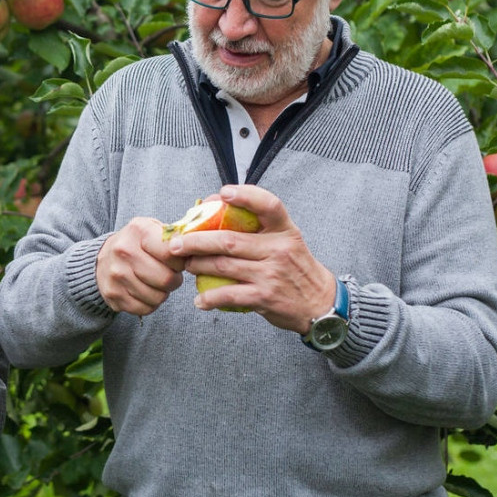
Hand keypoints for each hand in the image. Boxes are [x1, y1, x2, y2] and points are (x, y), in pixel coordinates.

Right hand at [95, 217, 186, 314]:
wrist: (103, 259)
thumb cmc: (137, 244)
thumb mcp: (153, 229)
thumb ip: (175, 236)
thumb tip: (199, 249)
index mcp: (139, 231)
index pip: (172, 253)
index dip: (181, 261)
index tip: (177, 261)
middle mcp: (124, 251)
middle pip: (166, 279)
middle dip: (174, 280)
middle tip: (169, 275)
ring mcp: (116, 275)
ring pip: (157, 298)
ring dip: (162, 293)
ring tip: (155, 283)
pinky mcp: (113, 295)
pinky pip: (145, 309)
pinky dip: (150, 304)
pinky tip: (145, 292)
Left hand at [168, 185, 333, 332]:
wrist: (321, 303)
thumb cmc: (295, 267)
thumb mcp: (287, 240)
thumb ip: (259, 227)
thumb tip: (215, 204)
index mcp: (285, 230)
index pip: (269, 205)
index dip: (245, 196)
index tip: (222, 193)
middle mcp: (279, 249)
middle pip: (229, 240)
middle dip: (195, 241)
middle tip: (176, 244)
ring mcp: (271, 273)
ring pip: (223, 266)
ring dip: (197, 266)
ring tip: (186, 265)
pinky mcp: (265, 297)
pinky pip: (229, 294)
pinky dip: (209, 297)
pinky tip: (199, 299)